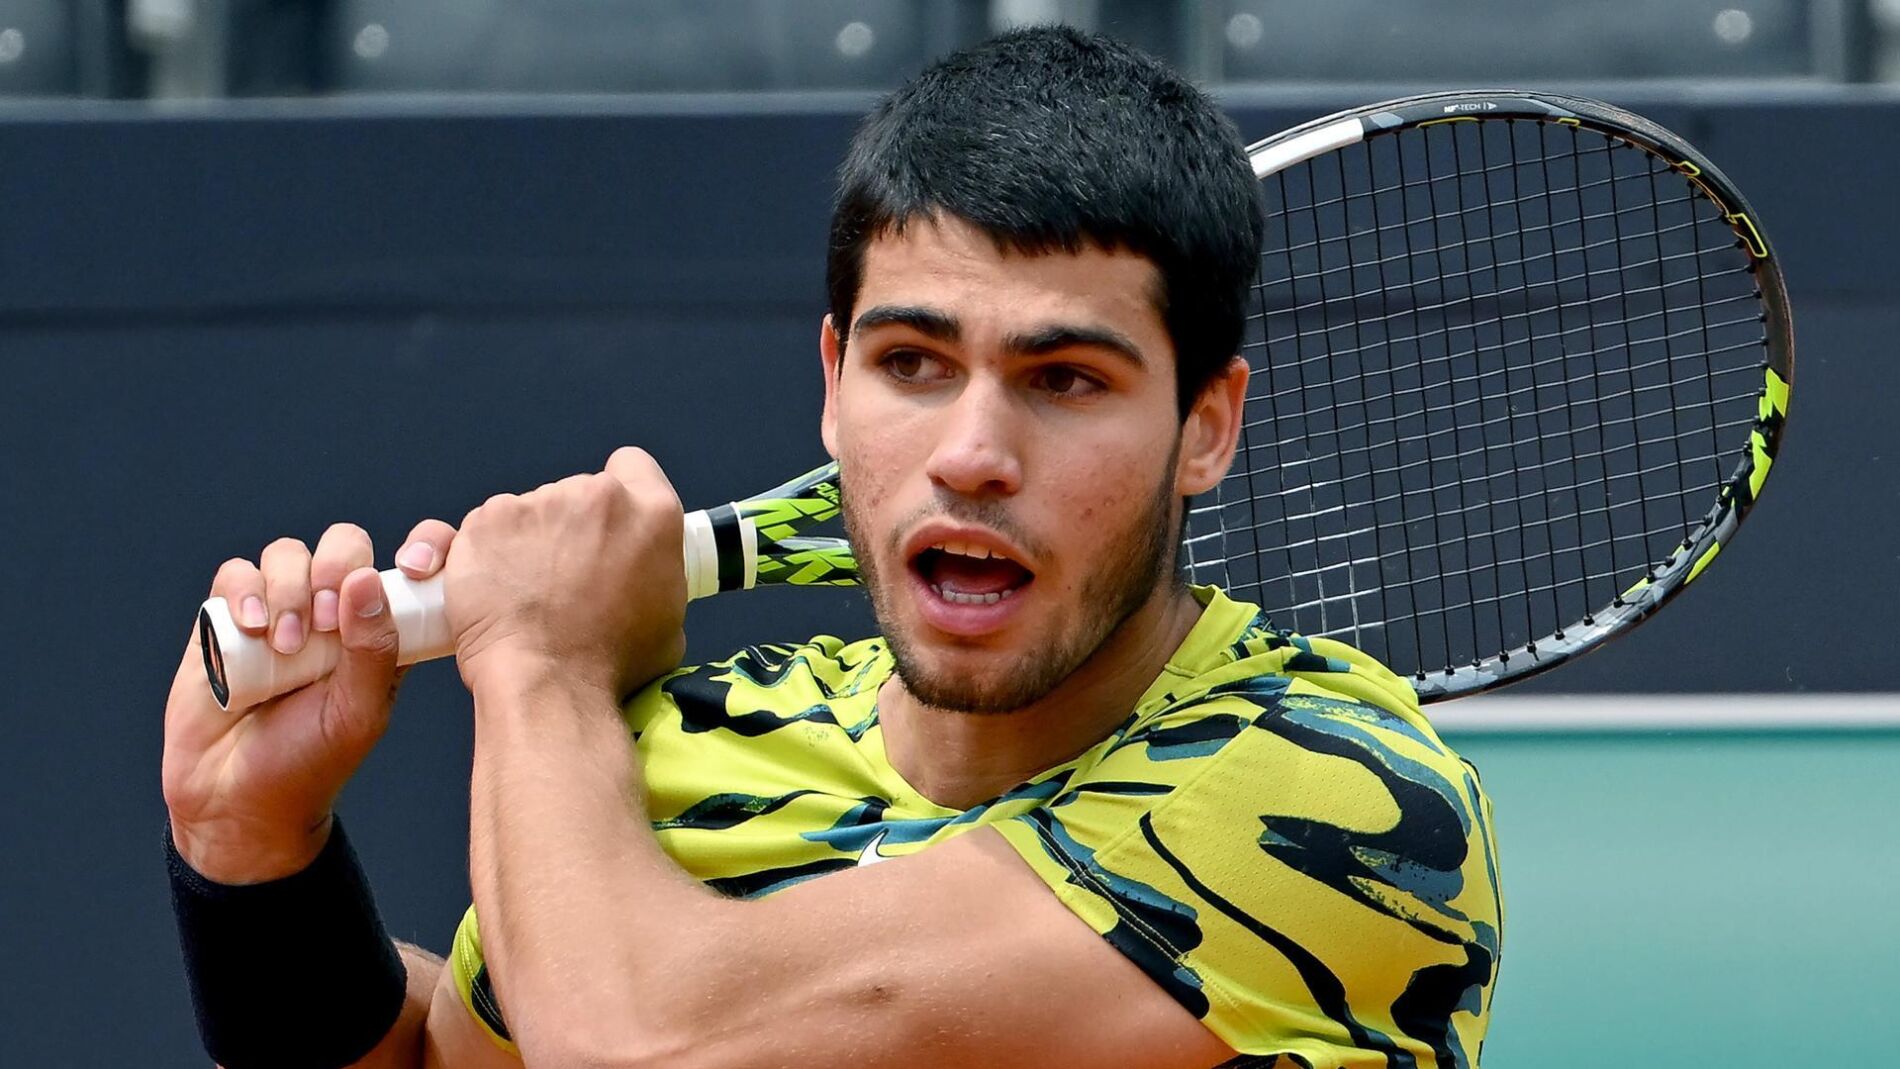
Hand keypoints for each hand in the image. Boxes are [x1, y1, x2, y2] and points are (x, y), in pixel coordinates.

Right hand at [161, 519, 454, 882]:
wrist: (236, 800)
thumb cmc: (310, 763)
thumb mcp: (357, 713)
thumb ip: (373, 649)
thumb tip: (368, 580)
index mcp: (380, 630)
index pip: (409, 563)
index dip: (421, 546)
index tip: (415, 564)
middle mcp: (333, 612)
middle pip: (342, 544)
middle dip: (335, 567)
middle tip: (325, 621)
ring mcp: (280, 610)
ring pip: (287, 553)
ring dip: (287, 588)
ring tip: (284, 644)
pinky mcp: (227, 618)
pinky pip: (235, 574)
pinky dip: (244, 592)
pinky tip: (251, 629)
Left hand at [442, 447, 687, 701]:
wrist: (549, 685)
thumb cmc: (610, 665)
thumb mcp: (669, 617)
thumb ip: (655, 573)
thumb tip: (638, 574)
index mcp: (653, 514)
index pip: (632, 466)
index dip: (619, 491)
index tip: (605, 522)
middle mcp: (599, 497)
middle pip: (579, 492)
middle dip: (572, 526)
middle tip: (567, 577)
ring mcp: (540, 504)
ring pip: (531, 510)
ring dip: (530, 540)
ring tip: (528, 593)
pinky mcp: (489, 520)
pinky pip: (487, 527)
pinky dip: (487, 553)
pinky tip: (495, 590)